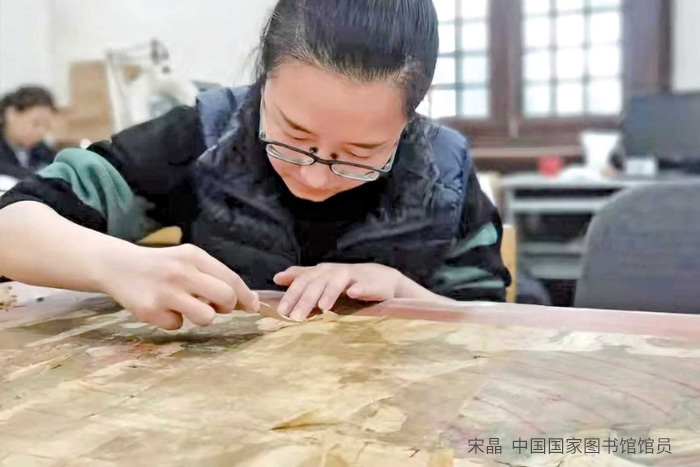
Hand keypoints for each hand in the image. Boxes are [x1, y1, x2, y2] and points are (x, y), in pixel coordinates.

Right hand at [99, 243, 259, 329]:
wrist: (118, 266)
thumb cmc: (162, 266)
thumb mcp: (187, 261)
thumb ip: (213, 276)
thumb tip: (245, 302)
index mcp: (193, 256)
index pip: (230, 278)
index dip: (246, 296)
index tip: (254, 307)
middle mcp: (181, 272)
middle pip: (225, 298)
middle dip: (229, 307)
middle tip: (219, 307)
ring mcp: (165, 292)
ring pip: (206, 317)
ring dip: (203, 317)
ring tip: (188, 307)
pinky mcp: (150, 310)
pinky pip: (178, 325)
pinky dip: (174, 320)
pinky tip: (162, 308)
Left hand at [273, 263, 403, 320]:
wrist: (382, 278)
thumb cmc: (348, 281)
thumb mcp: (323, 278)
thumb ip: (301, 277)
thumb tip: (276, 278)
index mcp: (322, 272)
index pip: (303, 281)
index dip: (292, 295)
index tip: (282, 311)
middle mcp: (335, 272)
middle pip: (317, 283)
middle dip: (306, 299)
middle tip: (296, 317)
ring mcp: (354, 276)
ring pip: (338, 283)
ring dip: (329, 293)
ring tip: (322, 308)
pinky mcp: (372, 284)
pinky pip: (365, 286)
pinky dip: (358, 288)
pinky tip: (352, 293)